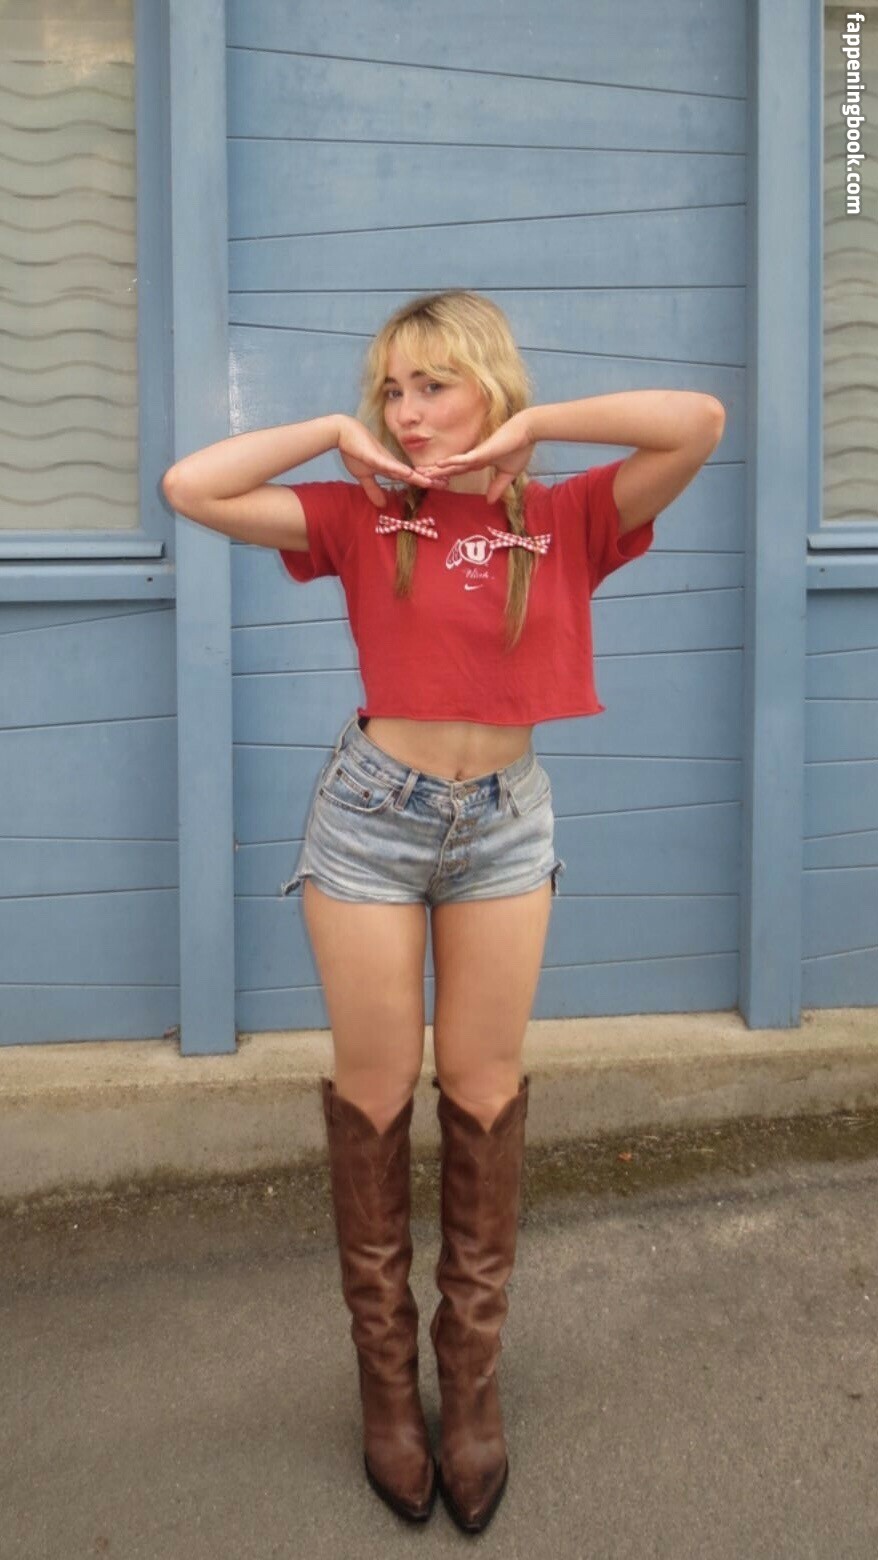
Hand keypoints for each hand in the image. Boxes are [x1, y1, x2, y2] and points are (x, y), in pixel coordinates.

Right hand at [336, 416, 446, 507]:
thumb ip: (373, 489)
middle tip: (447, 482)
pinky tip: (411, 475)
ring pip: (406, 470)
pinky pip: (390, 465)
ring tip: (436, 481)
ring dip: (420, 476)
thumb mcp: (364, 476)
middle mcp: (392, 463)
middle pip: (413, 473)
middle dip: (430, 479)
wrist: (342, 433)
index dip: (424, 481)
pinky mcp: (375, 457)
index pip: (410, 477)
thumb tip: (382, 504)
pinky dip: (400, 471)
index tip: (439, 484)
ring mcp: (385, 459)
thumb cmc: (354, 450)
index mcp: (390, 468)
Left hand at [420, 411, 535, 502]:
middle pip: (450, 468)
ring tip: (421, 472)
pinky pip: (464, 458)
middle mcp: (474, 458)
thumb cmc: (520, 448)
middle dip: (435, 472)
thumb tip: (489, 502)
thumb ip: (498, 487)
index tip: (434, 480)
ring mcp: (476, 454)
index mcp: (480, 462)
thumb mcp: (509, 474)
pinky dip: (452, 461)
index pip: (459, 471)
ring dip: (437, 469)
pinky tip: (440, 464)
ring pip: (452, 464)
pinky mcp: (481, 451)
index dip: (446, 476)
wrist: (529, 432)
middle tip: (418, 476)